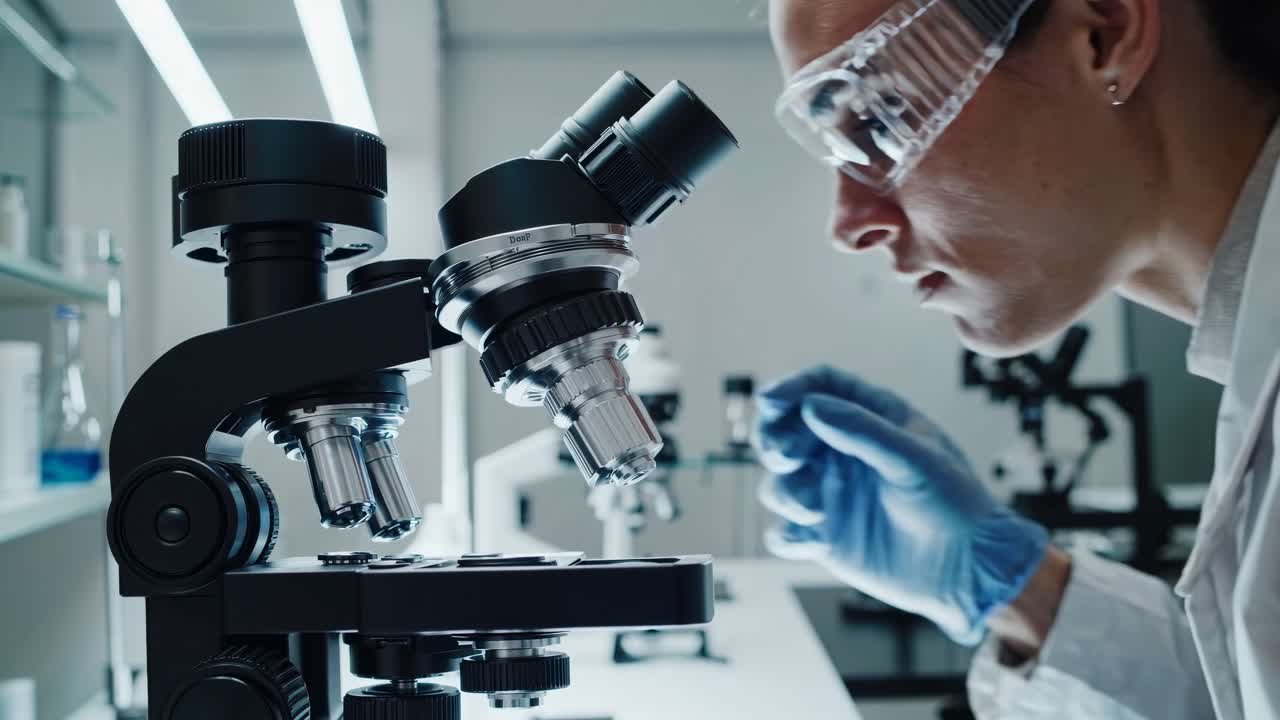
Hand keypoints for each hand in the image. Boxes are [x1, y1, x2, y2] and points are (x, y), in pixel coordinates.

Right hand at [754, 366, 1048, 643]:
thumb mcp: (914, 459)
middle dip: (774, 439)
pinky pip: (783, 532)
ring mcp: (831, 494)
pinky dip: (788, 535)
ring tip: (814, 510)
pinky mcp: (824, 537)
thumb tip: (810, 406)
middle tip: (785, 456)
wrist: (967, 570)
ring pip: (779, 482)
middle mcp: (844, 452)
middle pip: (785, 430)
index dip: (791, 388)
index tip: (770, 400)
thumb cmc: (954, 505)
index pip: (820, 387)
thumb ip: (863, 430)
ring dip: (785, 492)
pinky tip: (813, 541)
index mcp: (872, 419)